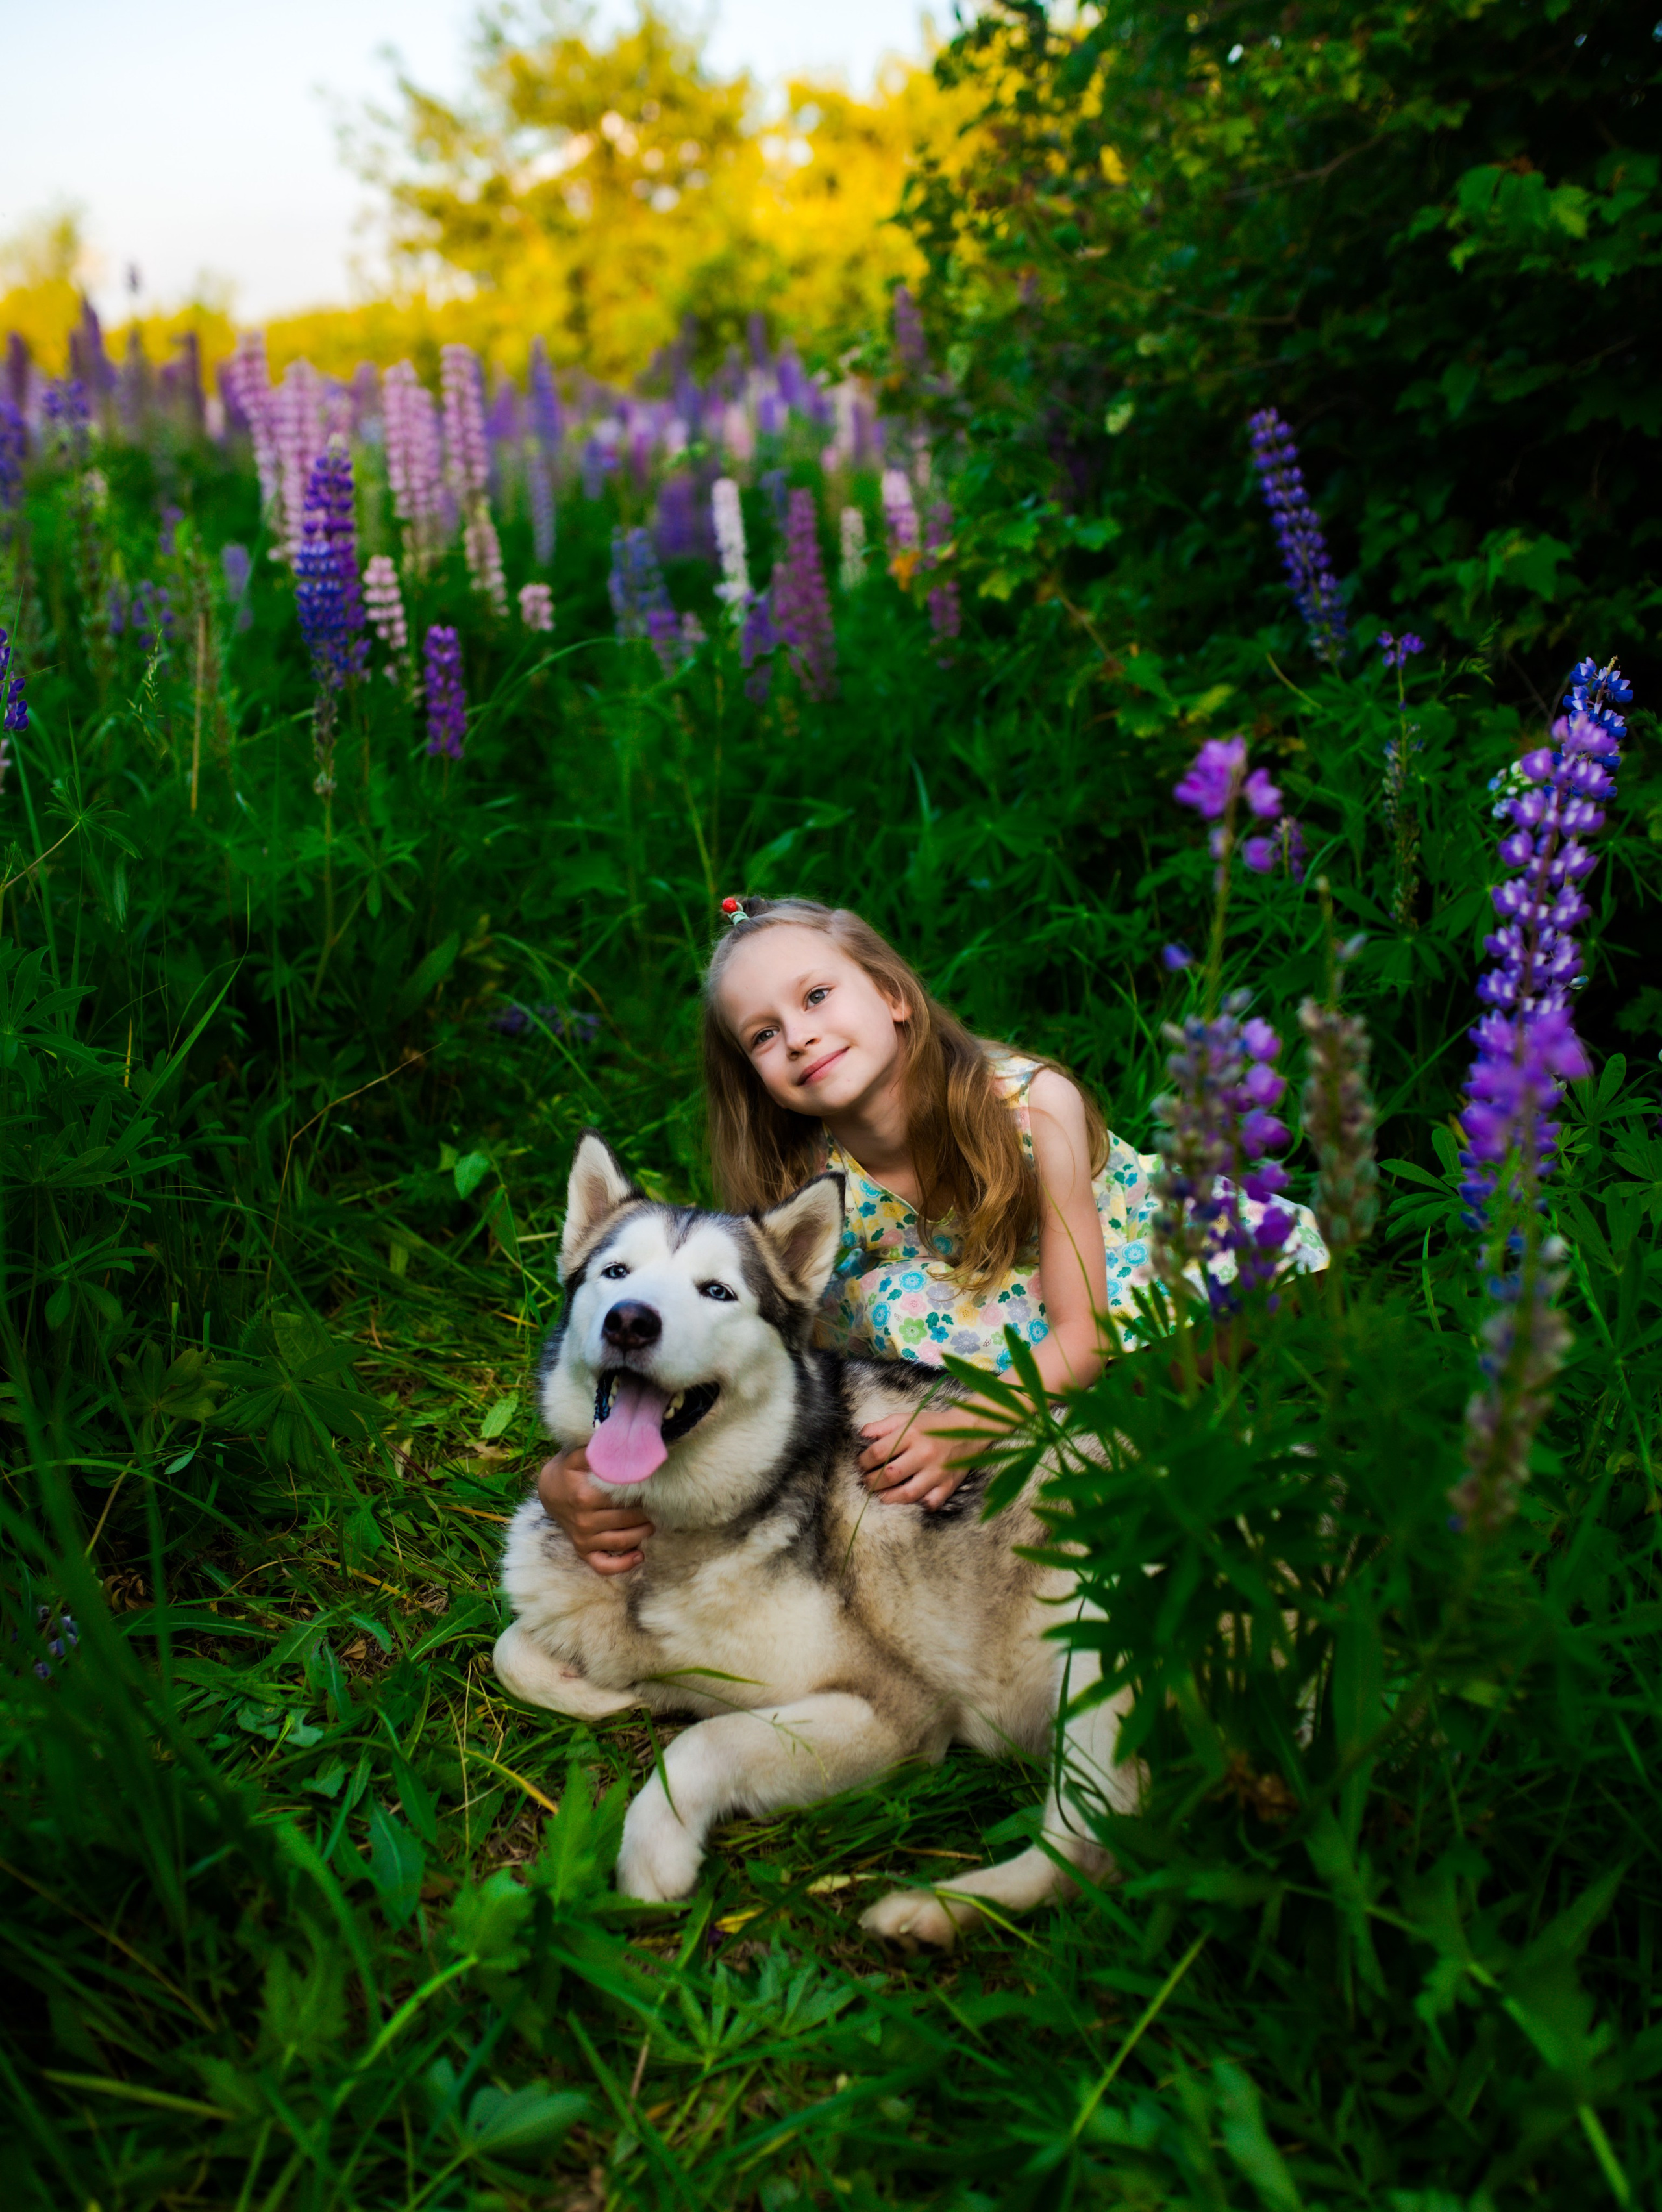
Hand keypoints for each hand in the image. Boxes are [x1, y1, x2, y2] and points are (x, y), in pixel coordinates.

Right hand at [536, 1445, 652, 1574]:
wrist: (548, 1490)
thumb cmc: (568, 1470)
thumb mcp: (577, 1456)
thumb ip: (598, 1452)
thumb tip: (624, 1447)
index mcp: (585, 1496)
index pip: (624, 1498)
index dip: (643, 1493)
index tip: (654, 1488)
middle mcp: (584, 1520)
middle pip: (627, 1520)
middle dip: (647, 1513)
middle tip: (658, 1504)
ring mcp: (583, 1538)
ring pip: (622, 1541)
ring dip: (643, 1533)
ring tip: (653, 1523)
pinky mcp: (582, 1550)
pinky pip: (603, 1565)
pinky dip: (623, 1565)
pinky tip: (639, 1555)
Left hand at [857, 1407, 984, 1511]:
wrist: (968, 1430)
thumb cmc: (931, 1426)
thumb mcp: (906, 1418)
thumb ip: (881, 1427)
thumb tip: (861, 1436)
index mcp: (911, 1434)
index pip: (878, 1453)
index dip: (863, 1462)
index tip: (860, 1465)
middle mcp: (924, 1453)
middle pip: (889, 1475)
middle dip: (871, 1482)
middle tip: (866, 1483)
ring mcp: (937, 1471)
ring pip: (907, 1493)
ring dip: (889, 1498)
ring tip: (881, 1495)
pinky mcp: (948, 1485)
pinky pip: (931, 1503)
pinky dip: (918, 1505)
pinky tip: (908, 1501)